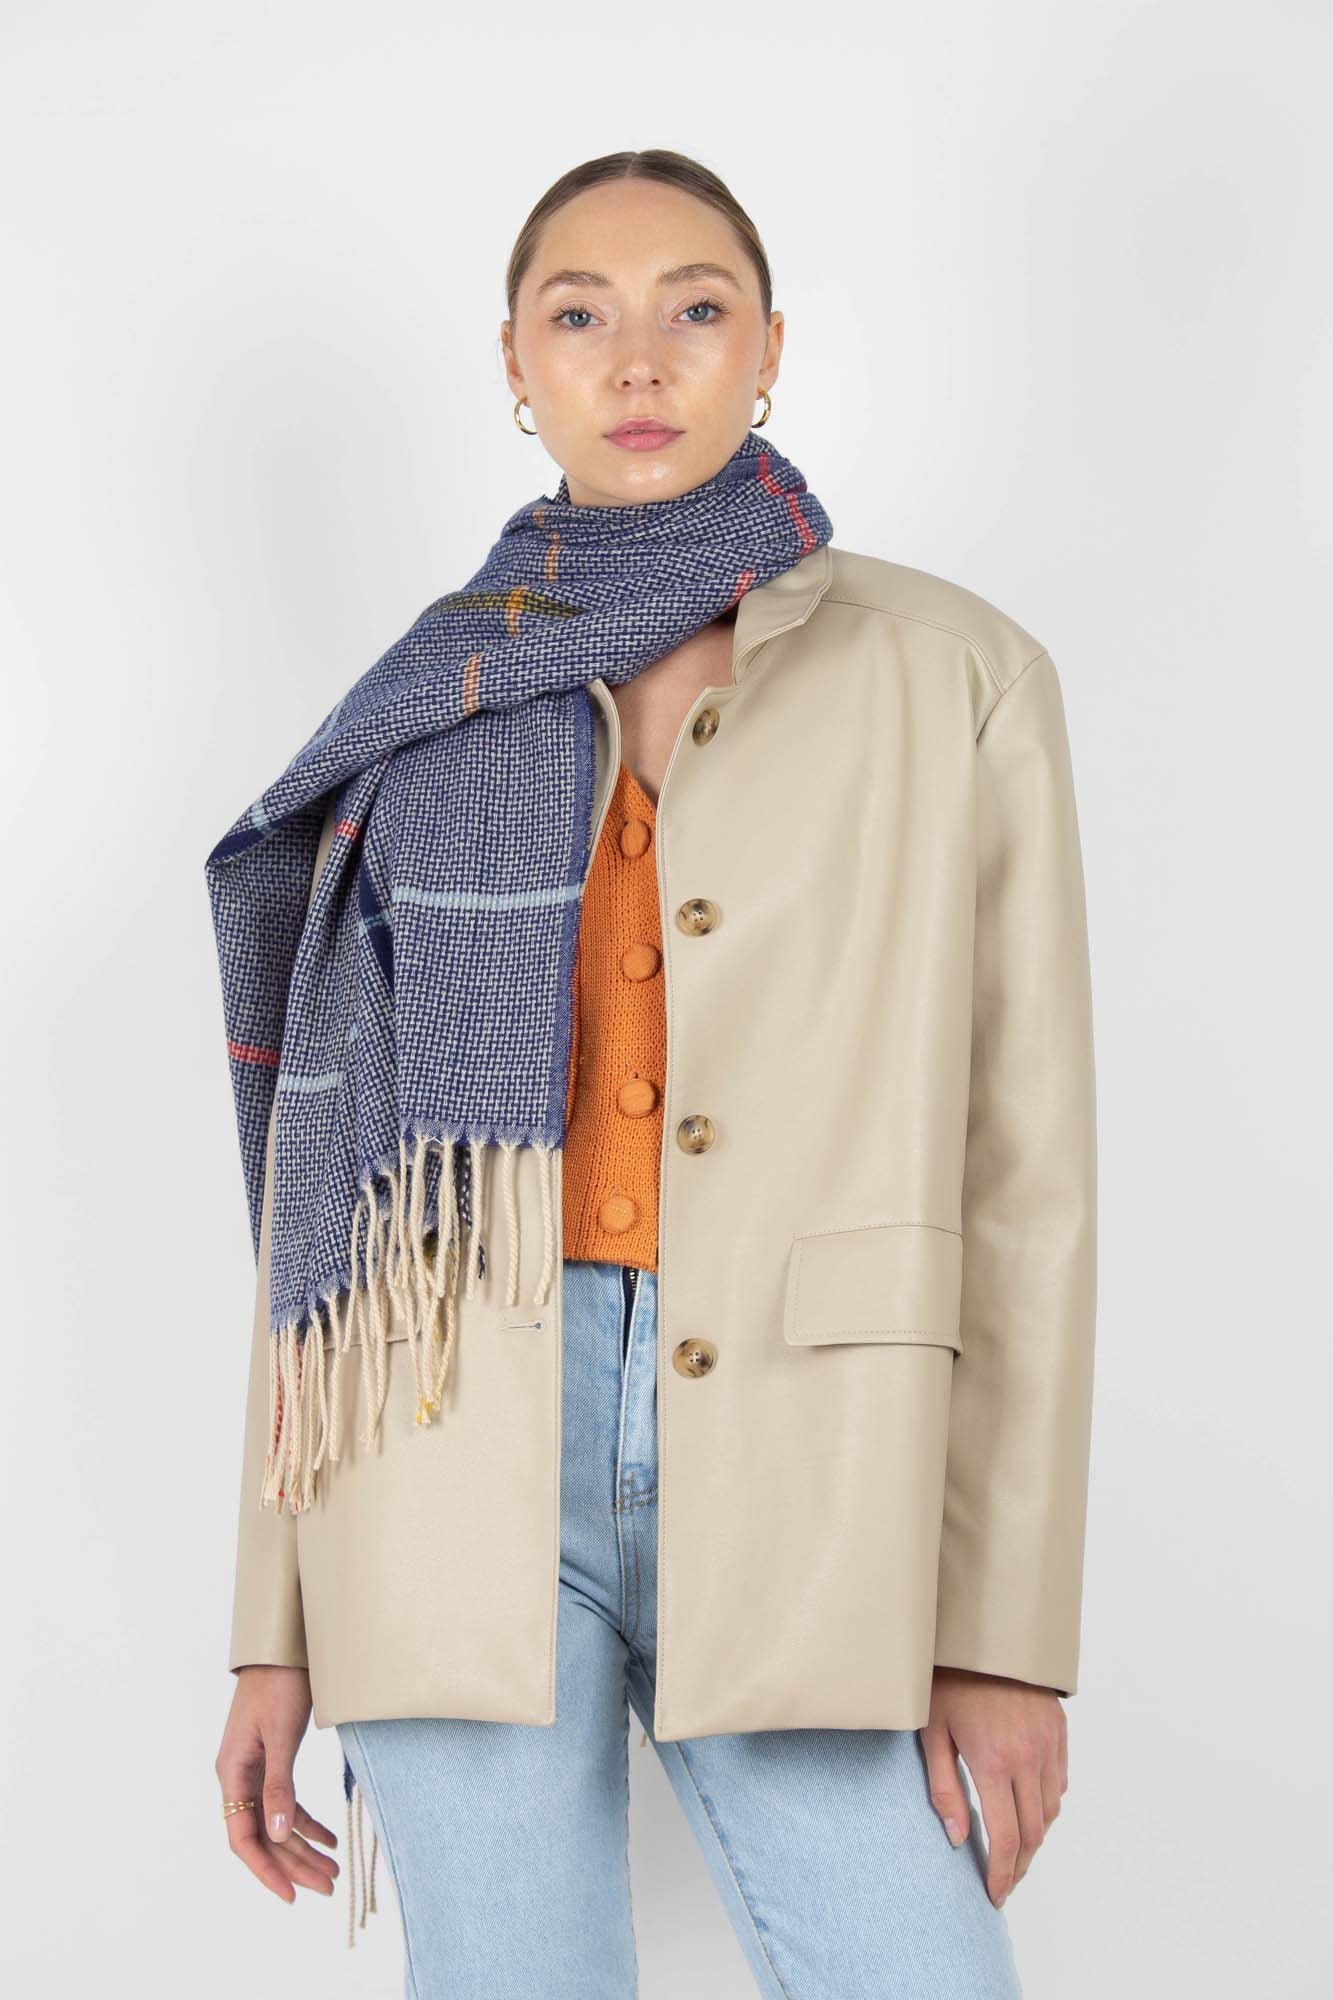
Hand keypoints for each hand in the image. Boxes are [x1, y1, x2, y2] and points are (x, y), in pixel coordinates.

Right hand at [216, 1665, 339, 1902]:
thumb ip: (277, 1786)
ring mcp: (255, 1769)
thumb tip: (274, 1834)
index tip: (291, 1894)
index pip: (243, 1838)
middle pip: (264, 1835)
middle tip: (327, 1885)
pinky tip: (328, 1837)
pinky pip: (285, 1802)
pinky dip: (305, 1821)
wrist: (283, 1646)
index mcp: (233, 1774)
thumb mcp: (280, 1736)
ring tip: (333, 1868)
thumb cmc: (278, 1684)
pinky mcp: (273, 1759)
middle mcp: (240, 1777)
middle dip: (293, 1863)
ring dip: (302, 1846)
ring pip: (276, 1822)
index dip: (265, 1870)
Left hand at [918, 1667, 1066, 1906]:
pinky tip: (1030, 1809)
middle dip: (1021, 1864)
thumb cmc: (950, 1681)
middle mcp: (1028, 1758)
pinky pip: (1059, 1782)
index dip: (1004, 1874)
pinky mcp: (1059, 1732)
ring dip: (1036, 1837)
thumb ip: (944, 1789)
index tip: (996, 1894)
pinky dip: (1047, 1804)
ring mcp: (1048, 1745)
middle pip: (1034, 1832)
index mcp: (994, 1762)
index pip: (1007, 1838)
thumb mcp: (933, 1733)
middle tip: (1005, 1880)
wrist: (987, 1634)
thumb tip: (958, 1838)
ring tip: (1016, 1850)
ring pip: (1051, 1810)